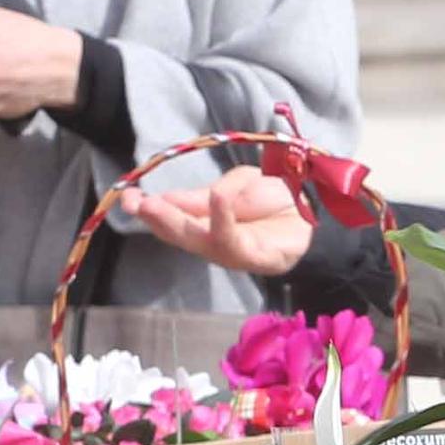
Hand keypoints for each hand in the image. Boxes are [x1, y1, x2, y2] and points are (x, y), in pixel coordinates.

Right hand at [128, 167, 315, 277]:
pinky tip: (216, 199)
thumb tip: (163, 199)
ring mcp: (240, 254)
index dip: (151, 213)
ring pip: (203, 242)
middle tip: (136, 204)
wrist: (316, 203)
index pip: (174, 222)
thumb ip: (203, 197)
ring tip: (159, 204)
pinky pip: (238, 241)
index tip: (127, 198)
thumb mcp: (234, 186)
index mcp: (209, 227)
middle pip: (184, 236)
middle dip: (158, 220)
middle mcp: (220, 245)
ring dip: (180, 222)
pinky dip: (224, 219)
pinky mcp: (262, 258)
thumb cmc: (275, 198)